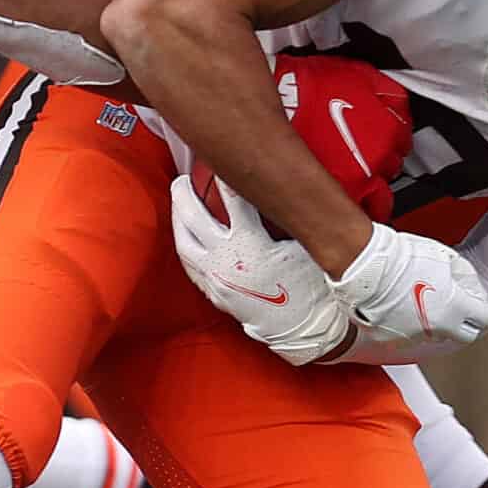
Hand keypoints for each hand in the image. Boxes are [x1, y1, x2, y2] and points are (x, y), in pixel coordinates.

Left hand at [169, 177, 351, 364]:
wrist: (303, 328)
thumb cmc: (309, 287)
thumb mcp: (303, 246)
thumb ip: (288, 219)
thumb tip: (286, 192)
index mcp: (251, 244)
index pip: (233, 199)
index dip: (225, 176)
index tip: (219, 159)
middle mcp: (227, 260)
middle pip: (194, 218)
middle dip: (184, 194)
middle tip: (182, 179)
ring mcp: (216, 278)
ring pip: (183, 243)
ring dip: (178, 220)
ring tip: (178, 204)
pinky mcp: (214, 294)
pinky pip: (191, 266)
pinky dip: (185, 246)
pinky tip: (185, 238)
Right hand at [327, 223, 487, 363]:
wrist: (365, 266)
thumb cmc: (399, 259)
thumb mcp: (443, 256)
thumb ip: (463, 275)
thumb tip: (469, 285)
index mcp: (455, 308)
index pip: (485, 319)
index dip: (486, 310)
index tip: (482, 305)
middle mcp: (438, 328)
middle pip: (465, 335)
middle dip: (466, 323)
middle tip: (459, 309)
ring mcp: (414, 337)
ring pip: (436, 337)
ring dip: (436, 324)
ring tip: (423, 302)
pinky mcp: (391, 341)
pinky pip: (409, 337)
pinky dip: (410, 326)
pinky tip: (403, 308)